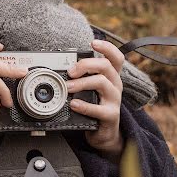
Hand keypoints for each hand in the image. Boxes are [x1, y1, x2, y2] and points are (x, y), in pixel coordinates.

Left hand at [65, 39, 124, 159]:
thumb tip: (61, 68)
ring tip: (67, 88)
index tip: (93, 42)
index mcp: (112, 77)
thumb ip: (82, 78)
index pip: (116, 57)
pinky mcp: (111, 116)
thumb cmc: (95, 107)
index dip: (107, 47)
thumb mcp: (91, 90)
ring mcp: (115, 100)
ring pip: (101, 83)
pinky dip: (84, 106)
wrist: (105, 134)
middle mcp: (116, 85)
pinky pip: (98, 109)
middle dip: (85, 65)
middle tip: (70, 72)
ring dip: (81, 83)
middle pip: (105, 66)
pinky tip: (73, 105)